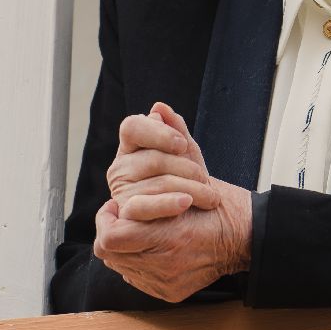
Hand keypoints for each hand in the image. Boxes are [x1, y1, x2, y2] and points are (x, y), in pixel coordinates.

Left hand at [92, 177, 252, 302]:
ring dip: (123, 247)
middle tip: (121, 217)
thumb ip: (151, 186)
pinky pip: (137, 278)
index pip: (110, 238)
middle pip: (109, 255)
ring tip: (138, 230)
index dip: (106, 220)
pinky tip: (151, 247)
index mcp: (168, 237)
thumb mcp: (186, 183)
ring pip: (120, 266)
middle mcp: (164, 265)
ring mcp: (165, 282)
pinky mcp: (169, 292)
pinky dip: (138, 261)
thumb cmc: (217, 205)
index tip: (116, 206)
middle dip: (111, 232)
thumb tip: (131, 174)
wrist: (246, 236)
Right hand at [105, 102, 219, 220]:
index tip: (182, 145)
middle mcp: (120, 169)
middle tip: (206, 180)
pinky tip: (186, 202)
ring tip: (209, 198)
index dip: (157, 133)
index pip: (132, 127)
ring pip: (157, 183)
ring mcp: (121, 195)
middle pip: (152, 158)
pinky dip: (167, 204)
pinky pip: (144, 207)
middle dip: (187, 169)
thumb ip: (175, 129)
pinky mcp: (126, 221)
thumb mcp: (188, 153)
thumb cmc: (192, 182)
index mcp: (131, 147)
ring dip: (192, 189)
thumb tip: (158, 108)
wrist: (203, 220)